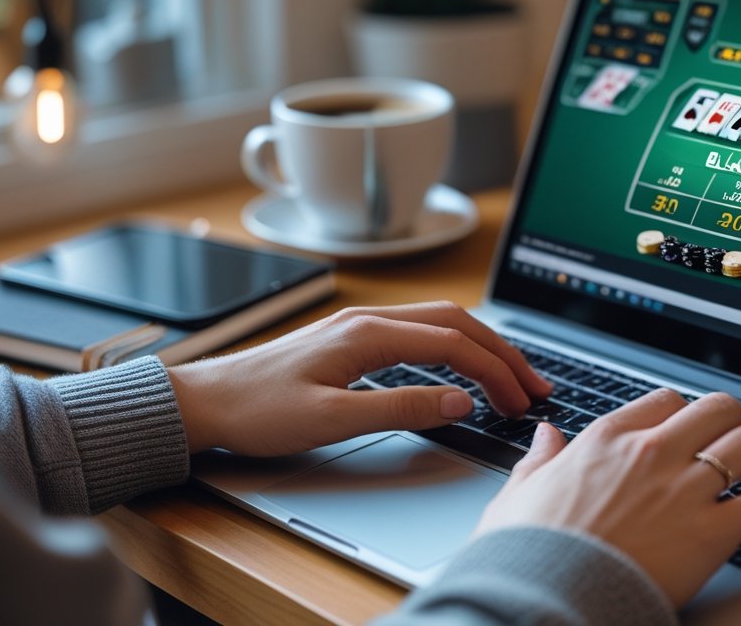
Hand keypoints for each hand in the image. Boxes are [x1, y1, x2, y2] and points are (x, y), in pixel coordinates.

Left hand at [167, 302, 551, 455]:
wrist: (204, 401)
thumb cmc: (257, 411)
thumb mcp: (330, 419)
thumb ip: (399, 409)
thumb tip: (459, 402)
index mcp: (369, 333)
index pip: (454, 343)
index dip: (495, 371)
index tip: (521, 401)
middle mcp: (370, 320)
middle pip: (457, 322)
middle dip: (502, 352)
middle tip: (535, 386)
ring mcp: (362, 326)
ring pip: (441, 323)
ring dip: (482, 346)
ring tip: (512, 376)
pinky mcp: (353, 339)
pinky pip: (421, 331)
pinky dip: (455, 346)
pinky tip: (463, 366)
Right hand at [474, 389, 740, 606]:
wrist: (546, 598)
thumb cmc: (527, 554)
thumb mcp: (517, 496)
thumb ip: (538, 461)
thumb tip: (546, 437)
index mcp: (606, 439)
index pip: (664, 401)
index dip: (684, 416)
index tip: (691, 435)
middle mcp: (651, 452)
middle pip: (718, 407)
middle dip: (734, 424)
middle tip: (738, 450)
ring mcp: (684, 488)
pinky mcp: (710, 531)